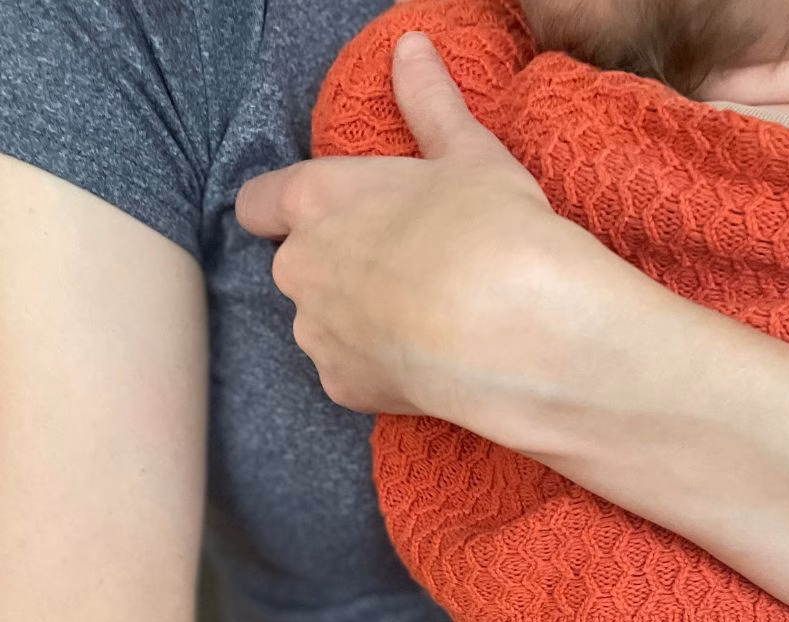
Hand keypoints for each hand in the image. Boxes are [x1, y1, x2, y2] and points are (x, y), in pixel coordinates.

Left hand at [237, 32, 600, 430]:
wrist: (509, 327)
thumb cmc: (488, 230)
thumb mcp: (469, 155)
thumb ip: (430, 104)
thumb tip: (411, 47)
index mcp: (319, 199)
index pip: (260, 203)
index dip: (276, 211)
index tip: (308, 220)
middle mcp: (301, 266)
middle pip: (298, 269)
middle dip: (336, 272)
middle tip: (402, 275)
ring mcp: (317, 332)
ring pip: (324, 327)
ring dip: (357, 325)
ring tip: (421, 325)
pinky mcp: (342, 388)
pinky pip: (353, 377)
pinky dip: (380, 373)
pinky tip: (425, 366)